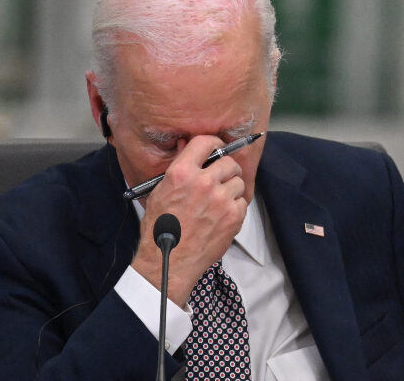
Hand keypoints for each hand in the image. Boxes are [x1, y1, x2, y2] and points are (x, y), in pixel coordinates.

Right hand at [131, 135, 246, 306]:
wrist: (168, 260)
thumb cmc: (160, 228)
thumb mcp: (160, 191)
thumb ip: (178, 168)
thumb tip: (186, 146)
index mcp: (181, 172)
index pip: (206, 142)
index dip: (214, 144)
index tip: (217, 149)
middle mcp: (203, 182)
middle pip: (228, 162)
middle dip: (226, 169)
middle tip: (220, 179)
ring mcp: (220, 200)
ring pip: (238, 182)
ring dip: (231, 189)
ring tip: (219, 201)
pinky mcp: (233, 217)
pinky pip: (243, 202)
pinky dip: (235, 207)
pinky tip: (222, 215)